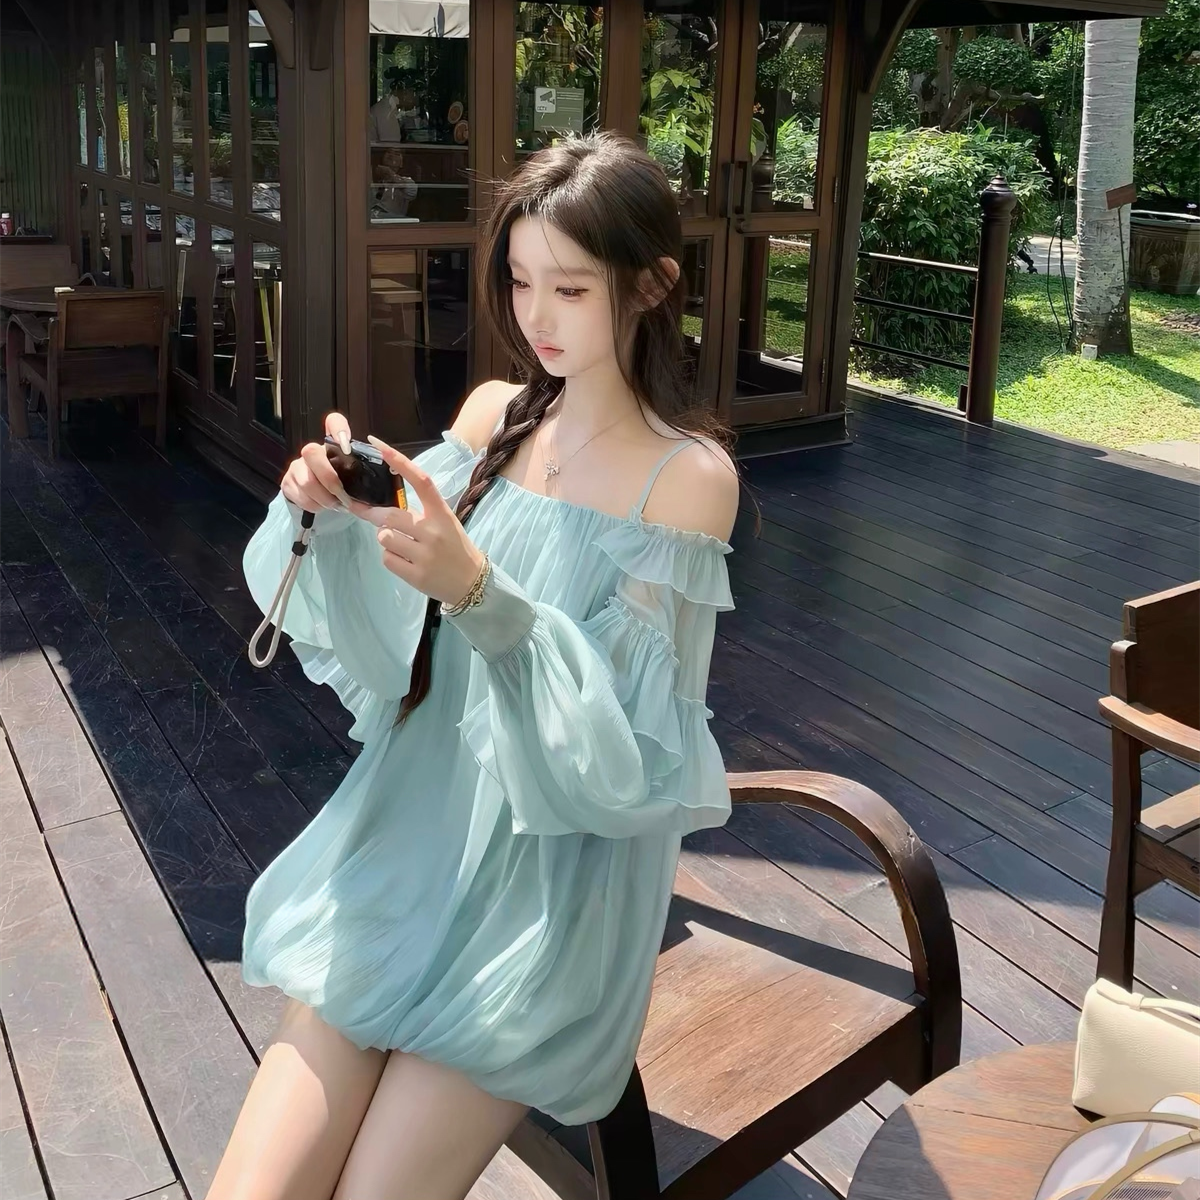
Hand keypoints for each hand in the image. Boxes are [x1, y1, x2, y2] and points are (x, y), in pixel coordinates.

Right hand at [280, 412, 353, 511]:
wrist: (320, 499)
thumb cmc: (341, 484)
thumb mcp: (354, 475)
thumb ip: (360, 468)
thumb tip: (379, 471)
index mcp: (331, 445)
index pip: (334, 422)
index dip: (338, 428)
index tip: (346, 443)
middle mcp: (311, 451)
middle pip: (311, 452)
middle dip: (329, 479)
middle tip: (342, 496)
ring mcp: (296, 466)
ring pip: (306, 481)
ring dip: (324, 499)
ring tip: (335, 504)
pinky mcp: (287, 483)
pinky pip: (301, 496)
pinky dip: (315, 506)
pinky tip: (323, 506)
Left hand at [358, 435, 485, 606]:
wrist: (472, 583)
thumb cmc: (455, 548)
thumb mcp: (445, 523)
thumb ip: (419, 513)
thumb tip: (383, 508)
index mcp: (442, 513)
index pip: (421, 481)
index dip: (399, 461)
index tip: (378, 445)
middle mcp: (434, 531)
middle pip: (390, 515)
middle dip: (374, 515)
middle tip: (369, 515)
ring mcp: (425, 554)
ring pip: (384, 537)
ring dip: (386, 539)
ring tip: (402, 546)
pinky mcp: (417, 575)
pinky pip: (387, 559)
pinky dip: (391, 558)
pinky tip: (406, 561)